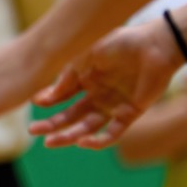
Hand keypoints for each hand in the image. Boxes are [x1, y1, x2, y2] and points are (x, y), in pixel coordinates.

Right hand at [27, 19, 183, 149]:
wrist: (152, 45)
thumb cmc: (119, 44)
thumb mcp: (84, 59)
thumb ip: (66, 80)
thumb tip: (40, 100)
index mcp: (87, 80)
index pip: (64, 97)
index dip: (49, 103)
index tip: (34, 106)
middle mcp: (99, 96)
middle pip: (73, 116)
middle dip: (53, 125)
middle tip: (33, 131)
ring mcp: (114, 106)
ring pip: (89, 127)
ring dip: (70, 136)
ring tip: (51, 142)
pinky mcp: (130, 114)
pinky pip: (113, 133)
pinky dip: (98, 140)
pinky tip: (81, 142)